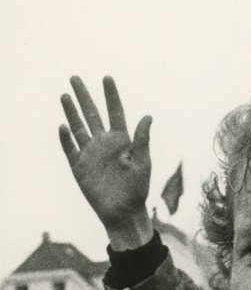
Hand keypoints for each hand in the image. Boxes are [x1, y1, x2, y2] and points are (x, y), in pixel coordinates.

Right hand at [59, 76, 154, 249]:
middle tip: (75, 78)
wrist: (124, 212)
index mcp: (122, 140)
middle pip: (92, 115)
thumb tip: (148, 116)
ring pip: (78, 128)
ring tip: (65, 95)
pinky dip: (65, 138)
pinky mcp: (79, 167)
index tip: (107, 78)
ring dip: (71, 112)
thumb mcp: (143, 162)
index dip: (111, 95)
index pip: (115, 112)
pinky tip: (63, 125)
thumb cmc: (137, 188)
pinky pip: (70, 149)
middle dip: (84, 96)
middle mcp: (104, 144)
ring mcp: (90, 154)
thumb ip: (143, 139)